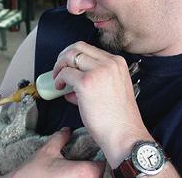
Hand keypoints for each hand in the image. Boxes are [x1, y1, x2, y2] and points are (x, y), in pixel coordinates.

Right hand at [10, 127, 104, 177]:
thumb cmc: (32, 174)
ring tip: (78, 169)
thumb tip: (68, 130)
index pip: (105, 165)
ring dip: (91, 175)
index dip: (103, 157)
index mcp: (84, 173)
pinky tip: (69, 177)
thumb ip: (61, 138)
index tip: (97, 153)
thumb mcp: (47, 151)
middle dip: (98, 169)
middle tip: (90, 160)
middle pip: (102, 176)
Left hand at [53, 41, 152, 167]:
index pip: (90, 49)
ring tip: (58, 79)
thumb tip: (72, 86)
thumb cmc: (118, 118)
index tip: (68, 66)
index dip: (75, 56)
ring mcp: (98, 71)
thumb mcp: (112, 90)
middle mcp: (109, 63)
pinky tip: (60, 88)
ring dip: (59, 66)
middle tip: (58, 69)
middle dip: (64, 56)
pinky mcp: (86, 82)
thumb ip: (94, 82)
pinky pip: (65, 73)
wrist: (124, 134)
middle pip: (78, 46)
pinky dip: (58, 79)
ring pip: (70, 56)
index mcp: (117, 63)